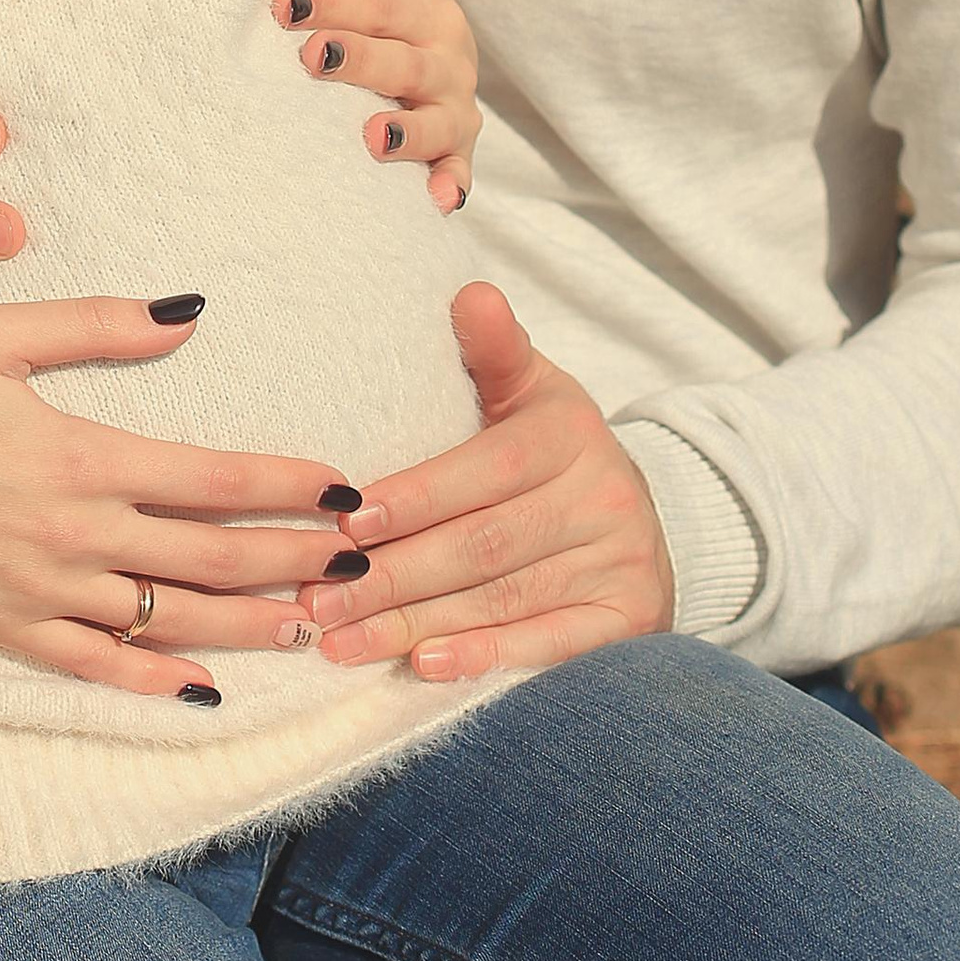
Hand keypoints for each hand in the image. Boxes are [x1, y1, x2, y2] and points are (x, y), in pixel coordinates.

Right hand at [0, 295, 361, 697]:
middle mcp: (70, 535)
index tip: (347, 491)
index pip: (213, 482)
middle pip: (210, 559)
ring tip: (314, 626)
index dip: (289, 489)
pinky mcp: (1, 630)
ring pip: (167, 622)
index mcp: (79, 457)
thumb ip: (102, 325)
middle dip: (296, 563)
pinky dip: (154, 684)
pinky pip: (94, 669)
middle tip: (361, 564)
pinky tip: (206, 690)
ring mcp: (37, 593)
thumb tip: (191, 313)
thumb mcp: (2, 333)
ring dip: (249, 627)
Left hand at [270, 0, 481, 211]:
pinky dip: (452, 185)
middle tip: (314, 57)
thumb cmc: (393, 23)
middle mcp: (449, 60)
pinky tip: (440, 201)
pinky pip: (459, 171)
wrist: (448, 57)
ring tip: (375, 136)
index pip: (378, 5)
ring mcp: (457, 109)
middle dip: (361, 59)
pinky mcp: (460, 152)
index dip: (332, 2)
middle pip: (405, 62)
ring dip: (408, 131)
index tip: (285, 4)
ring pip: (437, 121)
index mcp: (426, 10)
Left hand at [303, 284, 673, 679]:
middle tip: (317, 601)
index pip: (486, 469)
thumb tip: (469, 294)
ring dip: (414, 625)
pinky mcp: (632, 620)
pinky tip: (425, 666)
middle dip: (393, 577)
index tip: (347, 523)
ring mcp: (622, 563)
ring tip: (340, 641)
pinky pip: (550, 645)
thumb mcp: (532, 391)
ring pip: (502, 600)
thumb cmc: (554, 452)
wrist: (642, 517)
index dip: (416, 497)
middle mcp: (604, 497)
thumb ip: (494, 351)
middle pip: (484, 544)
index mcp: (571, 432)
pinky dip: (485, 657)